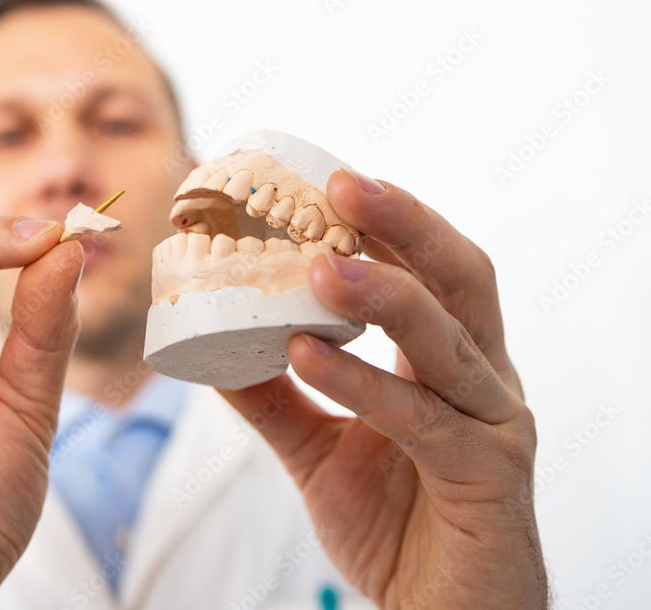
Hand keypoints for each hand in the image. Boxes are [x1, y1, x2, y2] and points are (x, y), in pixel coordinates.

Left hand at [220, 171, 546, 608]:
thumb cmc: (395, 523)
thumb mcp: (319, 448)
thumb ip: (273, 397)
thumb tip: (209, 348)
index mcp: (450, 362)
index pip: (432, 271)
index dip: (391, 222)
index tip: (331, 180)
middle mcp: (483, 380)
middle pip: (460, 279)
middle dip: (407, 224)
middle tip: (344, 185)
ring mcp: (495, 425)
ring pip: (447, 339)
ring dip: (385, 295)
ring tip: (321, 266)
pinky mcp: (489, 475)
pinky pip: (421, 420)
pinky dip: (362, 383)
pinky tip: (308, 356)